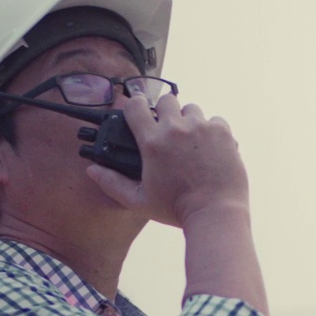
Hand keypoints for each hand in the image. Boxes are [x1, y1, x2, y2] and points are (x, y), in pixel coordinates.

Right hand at [86, 94, 248, 226]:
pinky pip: (215, 120)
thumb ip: (113, 183)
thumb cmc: (176, 210)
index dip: (135, 106)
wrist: (215, 214)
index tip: (139, 113)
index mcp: (152, 142)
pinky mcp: (222, 132)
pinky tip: (211, 148)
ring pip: (192, 109)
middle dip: (165, 112)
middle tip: (169, 131)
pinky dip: (212, 131)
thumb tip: (92, 170)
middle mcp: (175, 129)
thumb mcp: (139, 201)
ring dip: (189, 121)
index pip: (135, 106)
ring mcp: (201, 128)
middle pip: (166, 101)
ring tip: (191, 141)